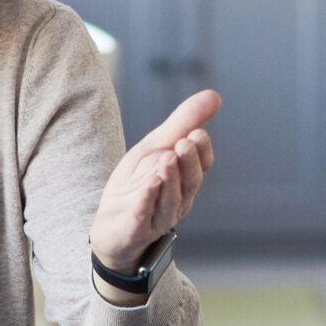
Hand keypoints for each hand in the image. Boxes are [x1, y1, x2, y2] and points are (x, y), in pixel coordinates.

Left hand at [88, 89, 219, 299]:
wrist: (110, 223)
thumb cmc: (138, 182)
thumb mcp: (156, 147)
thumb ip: (183, 122)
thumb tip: (214, 95)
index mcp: (184, 178)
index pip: (201, 164)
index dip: (201, 150)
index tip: (196, 133)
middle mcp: (178, 199)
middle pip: (190, 182)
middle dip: (189, 162)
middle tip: (184, 142)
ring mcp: (158, 217)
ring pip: (171, 200)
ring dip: (170, 179)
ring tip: (167, 159)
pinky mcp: (136, 229)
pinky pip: (144, 216)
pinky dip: (148, 200)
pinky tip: (148, 185)